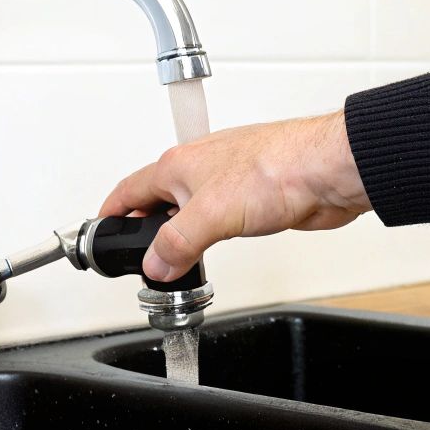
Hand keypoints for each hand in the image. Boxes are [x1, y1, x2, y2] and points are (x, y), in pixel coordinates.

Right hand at [100, 110, 370, 279]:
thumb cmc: (278, 168)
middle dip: (145, 228)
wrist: (328, 171)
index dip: (111, 213)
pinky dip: (210, 234)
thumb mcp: (212, 214)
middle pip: (158, 199)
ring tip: (172, 258)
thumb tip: (155, 264)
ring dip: (180, 233)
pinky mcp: (254, 197)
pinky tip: (217, 244)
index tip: (101, 231)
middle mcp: (200, 168)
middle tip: (137, 254)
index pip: (130, 190)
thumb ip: (177, 243)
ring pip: (190, 209)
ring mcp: (228, 181)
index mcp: (178, 165)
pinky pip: (220, 218)